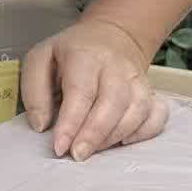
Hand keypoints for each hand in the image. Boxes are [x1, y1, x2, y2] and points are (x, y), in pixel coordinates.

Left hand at [22, 17, 168, 160]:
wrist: (110, 36)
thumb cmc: (70, 53)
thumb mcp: (40, 59)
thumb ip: (35, 92)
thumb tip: (41, 125)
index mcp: (85, 56)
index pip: (81, 92)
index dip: (71, 123)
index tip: (60, 147)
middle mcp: (116, 67)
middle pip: (113, 103)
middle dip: (94, 135)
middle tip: (77, 155)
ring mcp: (137, 79)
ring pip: (136, 111)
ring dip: (114, 136)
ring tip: (93, 150)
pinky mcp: (150, 92)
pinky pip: (156, 115)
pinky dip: (144, 132)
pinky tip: (124, 142)